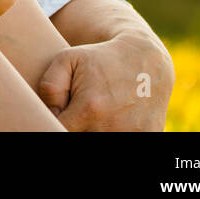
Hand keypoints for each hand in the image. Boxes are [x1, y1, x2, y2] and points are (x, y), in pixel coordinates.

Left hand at [37, 33, 174, 129]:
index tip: (62, 110)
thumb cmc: (101, 59)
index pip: (57, 128)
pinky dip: (116, 130)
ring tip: (100, 111)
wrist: (146, 60)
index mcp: (89, 109)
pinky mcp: (149, 136)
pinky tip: (117, 117)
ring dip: (95, 128)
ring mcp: (131, 135)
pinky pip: (122, 139)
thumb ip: (49, 87)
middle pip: (80, 136)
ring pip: (98, 139)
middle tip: (81, 109)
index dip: (56, 120)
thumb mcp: (68, 59)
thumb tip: (50, 112)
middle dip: (77, 124)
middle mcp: (110, 126)